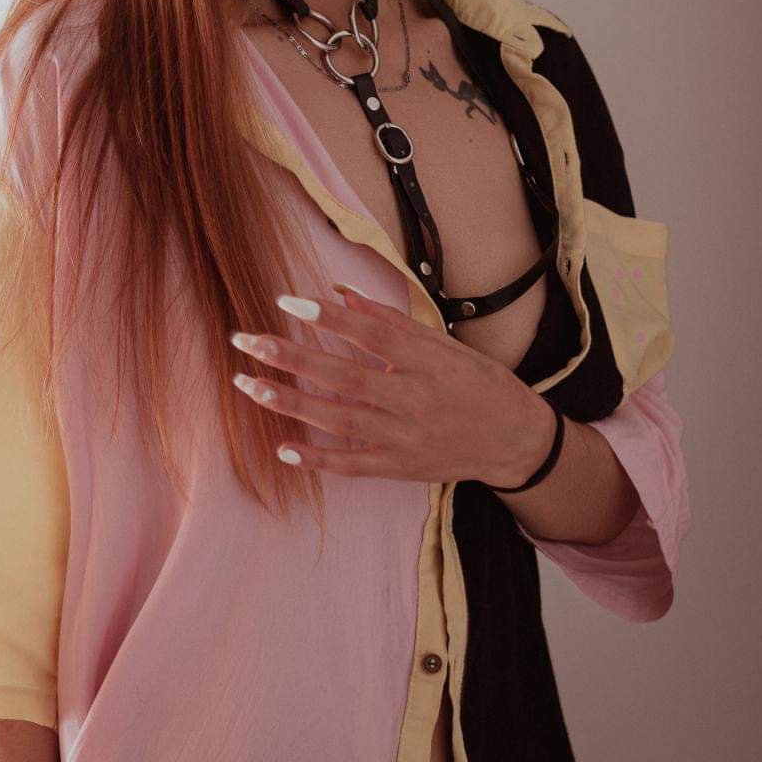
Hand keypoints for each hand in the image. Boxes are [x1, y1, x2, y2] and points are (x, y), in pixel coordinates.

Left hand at [230, 284, 556, 485]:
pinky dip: (317, 459)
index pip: (371, 336)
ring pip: (339, 420)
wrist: (514, 440)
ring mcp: (405, 437)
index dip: (329, 319)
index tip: (287, 302)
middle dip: (291, 358)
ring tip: (248, 384)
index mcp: (427, 361)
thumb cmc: (478, 381)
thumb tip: (342, 294)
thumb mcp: (443, 342)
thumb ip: (390, 321)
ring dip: (290, 403)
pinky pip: (352, 465)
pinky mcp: (400, 467)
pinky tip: (282, 447)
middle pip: (344, 377)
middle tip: (246, 341)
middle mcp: (414, 399)